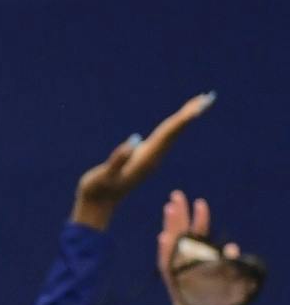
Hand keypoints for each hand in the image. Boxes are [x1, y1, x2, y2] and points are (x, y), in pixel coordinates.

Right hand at [72, 93, 212, 227]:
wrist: (97, 207)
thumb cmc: (96, 190)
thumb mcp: (104, 175)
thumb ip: (118, 160)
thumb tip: (133, 140)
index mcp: (146, 159)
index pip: (168, 135)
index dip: (183, 120)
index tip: (199, 107)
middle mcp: (152, 158)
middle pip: (175, 132)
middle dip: (190, 114)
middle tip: (208, 97)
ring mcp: (149, 158)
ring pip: (172, 134)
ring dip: (185, 118)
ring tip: (200, 103)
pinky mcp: (144, 158)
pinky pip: (164, 138)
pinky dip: (174, 127)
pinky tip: (177, 123)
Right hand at [157, 189, 245, 304]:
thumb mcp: (229, 285)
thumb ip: (230, 266)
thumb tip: (234, 248)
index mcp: (198, 264)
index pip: (198, 237)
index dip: (199, 220)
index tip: (199, 202)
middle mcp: (185, 267)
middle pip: (181, 236)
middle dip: (179, 215)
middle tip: (176, 194)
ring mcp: (177, 275)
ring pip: (172, 246)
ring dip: (171, 227)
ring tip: (169, 208)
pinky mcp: (172, 285)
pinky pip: (167, 266)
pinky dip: (165, 252)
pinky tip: (163, 238)